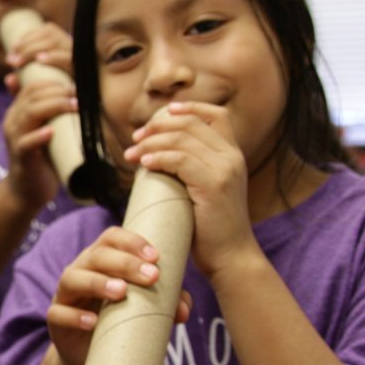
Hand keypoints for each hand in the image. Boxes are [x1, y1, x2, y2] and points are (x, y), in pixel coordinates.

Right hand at [0, 23, 76, 209]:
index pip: (31, 86)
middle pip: (30, 96)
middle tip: (79, 94)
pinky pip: (25, 143)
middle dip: (57, 91)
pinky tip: (51, 132)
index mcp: (16, 112)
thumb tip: (63, 92)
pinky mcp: (21, 158)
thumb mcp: (41, 129)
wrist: (27, 190)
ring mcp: (14, 139)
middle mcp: (12, 122)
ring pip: (29, 114)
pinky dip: (38, 136)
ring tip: (74, 107)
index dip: (53, 81)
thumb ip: (46, 110)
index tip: (75, 86)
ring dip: (53, 107)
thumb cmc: (40, 157)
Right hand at [47, 227, 191, 364]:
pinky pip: (58, 313)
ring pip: (73, 278)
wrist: (89, 353)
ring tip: (121, 292)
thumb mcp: (142, 307)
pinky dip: (75, 317)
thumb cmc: (118, 319)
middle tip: (151, 277)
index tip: (156, 257)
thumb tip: (183, 310)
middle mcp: (81, 270)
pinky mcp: (55, 319)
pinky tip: (94, 322)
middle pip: (96, 255)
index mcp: (102, 260)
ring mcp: (65, 294)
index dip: (132, 242)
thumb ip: (165, 303)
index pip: (111, 238)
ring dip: (98, 282)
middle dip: (124, 262)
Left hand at [122, 102, 256, 279]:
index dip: (188, 108)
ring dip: (150, 143)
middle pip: (191, 122)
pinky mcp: (214, 185)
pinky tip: (144, 165)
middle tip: (135, 138)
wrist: (230, 257)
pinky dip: (158, 158)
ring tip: (131, 155)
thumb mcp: (206, 190)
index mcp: (233, 154)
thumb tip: (157, 155)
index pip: (216, 115)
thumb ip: (192, 169)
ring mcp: (225, 169)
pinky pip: (179, 160)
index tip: (162, 113)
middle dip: (157, 126)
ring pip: (181, 139)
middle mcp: (233, 157)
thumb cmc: (210, 228)